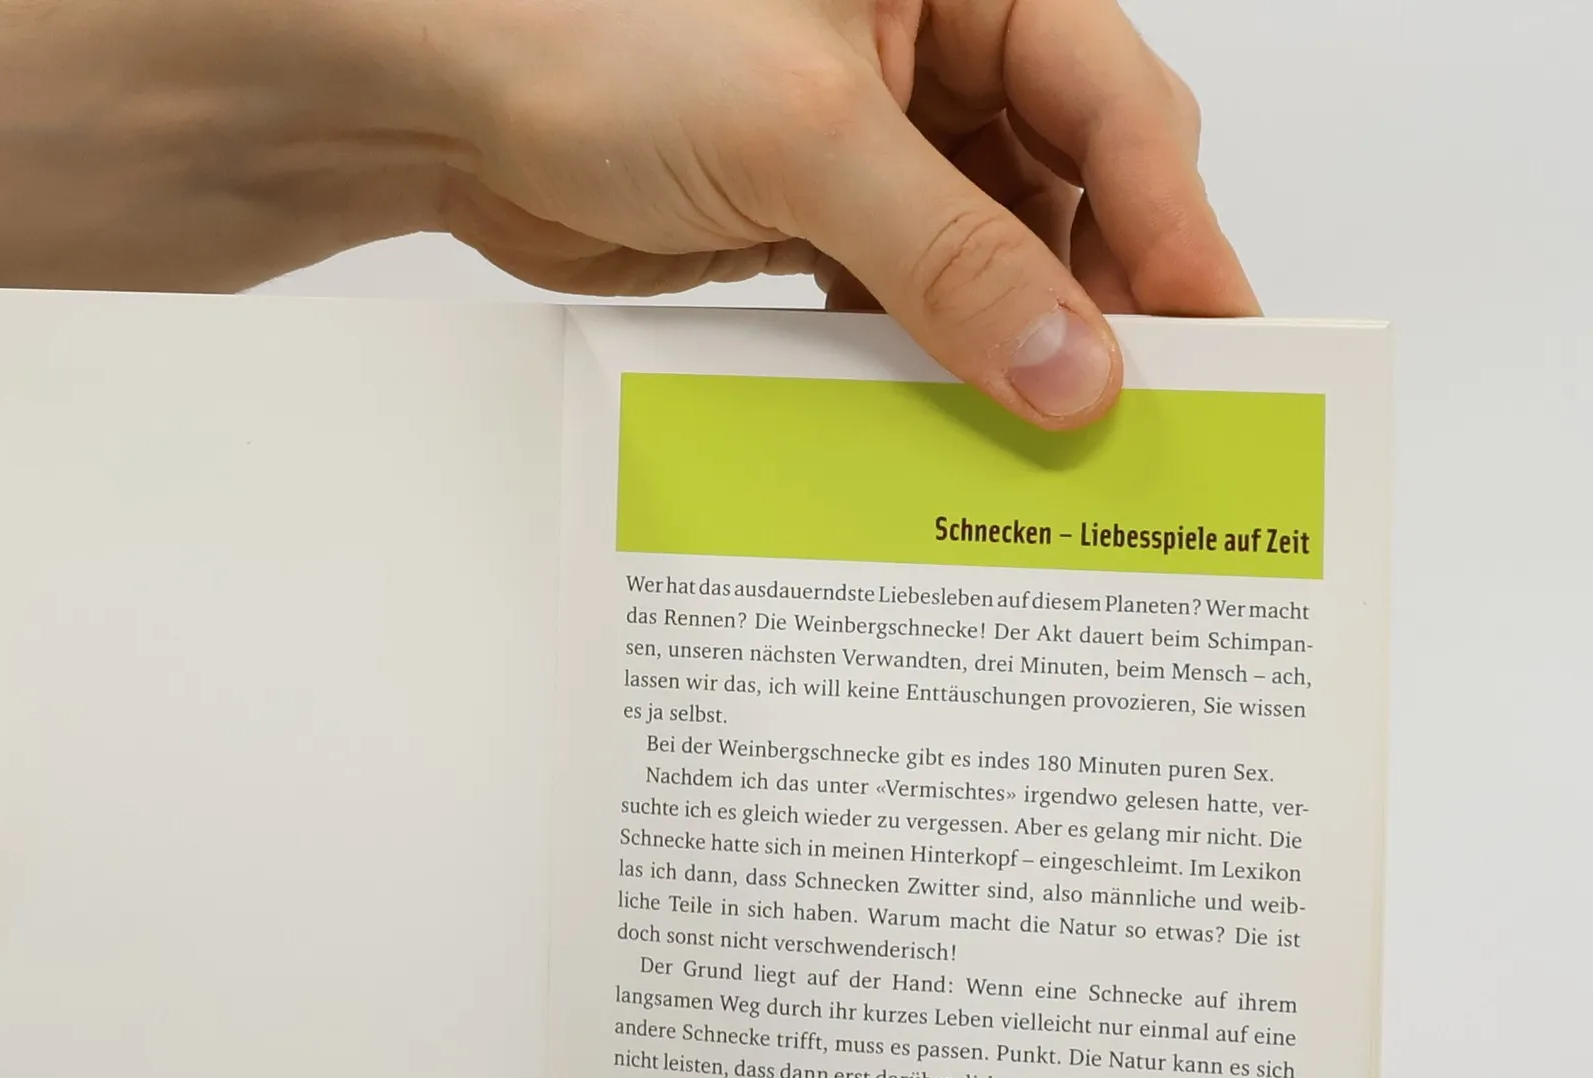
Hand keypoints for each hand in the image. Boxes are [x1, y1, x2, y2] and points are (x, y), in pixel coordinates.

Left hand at [0, 0, 1251, 445]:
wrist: (442, 95)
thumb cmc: (601, 35)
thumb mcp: (807, 139)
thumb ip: (953, 256)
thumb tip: (1074, 371)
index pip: (1116, 108)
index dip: (1171, 234)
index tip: (1211, 349)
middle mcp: (931, 58)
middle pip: (1066, 194)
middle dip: (1099, 308)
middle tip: (1140, 431)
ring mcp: (871, 147)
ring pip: (986, 263)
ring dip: (1009, 356)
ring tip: (1044, 460)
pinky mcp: (808, 224)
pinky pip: (901, 306)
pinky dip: (921, 368)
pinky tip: (939, 435)